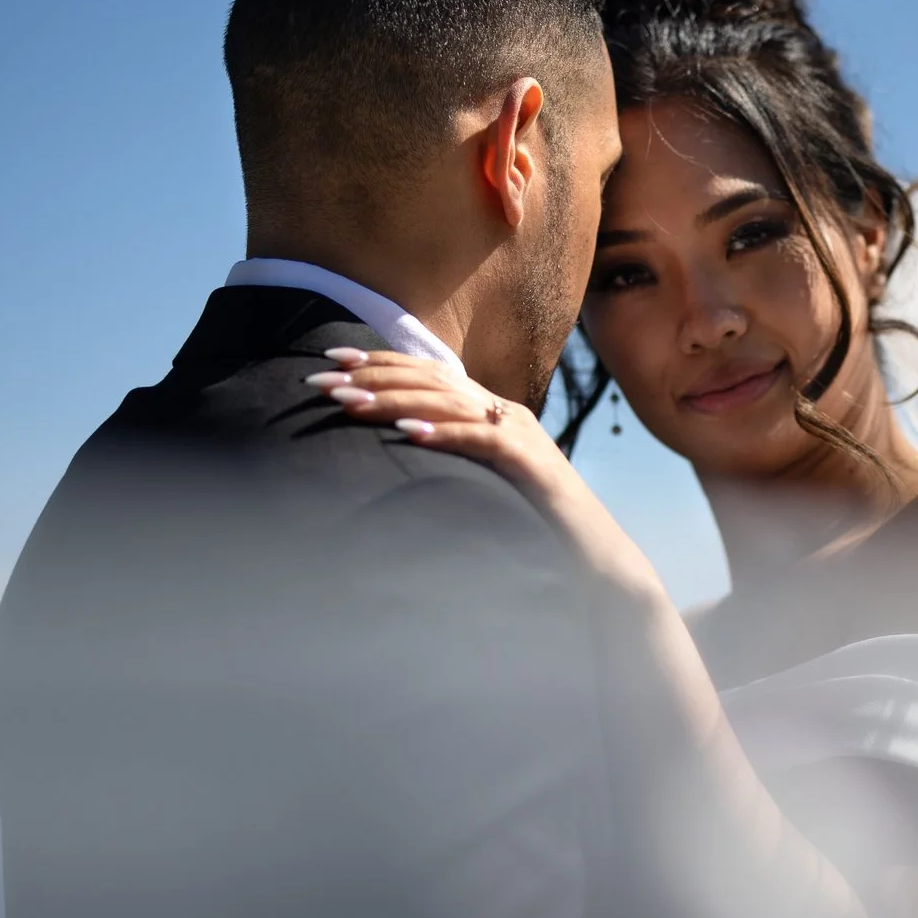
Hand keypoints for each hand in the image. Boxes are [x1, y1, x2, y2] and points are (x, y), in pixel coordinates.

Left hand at [304, 348, 579, 510]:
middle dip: (374, 377)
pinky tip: (408, 432)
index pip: (431, 375)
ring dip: (395, 400)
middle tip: (323, 381)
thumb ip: (450, 462)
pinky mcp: (531, 464)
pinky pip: (483, 441)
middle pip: (434, 382)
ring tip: (349, 402)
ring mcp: (521, 437)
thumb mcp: (482, 486)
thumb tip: (395, 455)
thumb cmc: (534, 528)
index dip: (381, 362)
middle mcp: (507, 416)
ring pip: (451, 404)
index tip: (332, 360)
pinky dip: (445, 434)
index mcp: (493, 415)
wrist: (595, 557)